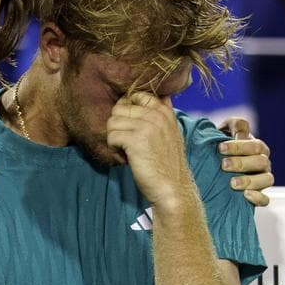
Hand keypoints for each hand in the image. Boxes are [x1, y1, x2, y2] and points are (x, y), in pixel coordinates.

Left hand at [106, 92, 194, 209]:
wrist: (173, 188)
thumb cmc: (167, 164)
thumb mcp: (171, 133)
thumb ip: (164, 114)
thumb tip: (162, 95)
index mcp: (165, 111)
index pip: (136, 95)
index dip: (127, 111)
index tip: (131, 128)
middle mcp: (157, 115)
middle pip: (119, 108)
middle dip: (119, 126)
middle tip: (128, 143)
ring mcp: (147, 126)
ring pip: (112, 122)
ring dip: (115, 138)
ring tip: (127, 152)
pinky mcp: (135, 140)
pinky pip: (111, 136)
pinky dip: (114, 149)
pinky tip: (126, 159)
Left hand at [218, 117, 273, 206]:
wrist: (212, 167)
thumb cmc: (220, 147)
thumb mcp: (225, 131)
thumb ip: (235, 125)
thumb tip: (242, 134)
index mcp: (257, 148)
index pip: (254, 146)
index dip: (238, 146)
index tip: (220, 148)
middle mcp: (262, 163)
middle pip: (261, 162)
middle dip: (241, 163)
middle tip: (223, 165)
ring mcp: (262, 180)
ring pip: (267, 180)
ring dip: (250, 181)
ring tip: (232, 183)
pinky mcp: (258, 195)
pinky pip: (265, 200)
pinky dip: (258, 198)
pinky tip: (245, 196)